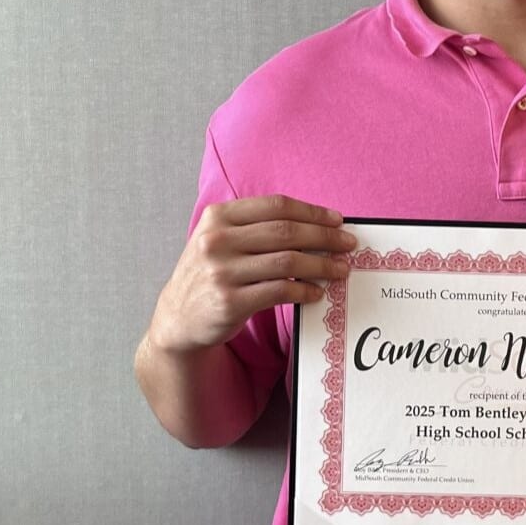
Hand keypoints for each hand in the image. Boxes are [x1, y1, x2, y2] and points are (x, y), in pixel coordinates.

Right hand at [147, 194, 356, 355]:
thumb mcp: (219, 240)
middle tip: (348, 244)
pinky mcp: (230, 302)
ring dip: (322, 265)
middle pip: (286, 232)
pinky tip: (317, 292)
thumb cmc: (209, 275)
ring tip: (340, 270)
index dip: (311, 211)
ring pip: (288, 262)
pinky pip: (279, 291)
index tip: (337, 220)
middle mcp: (217, 240)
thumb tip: (314, 226)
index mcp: (218, 217)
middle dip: (324, 237)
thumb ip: (255, 229)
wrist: (177, 319)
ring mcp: (221, 272)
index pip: (275, 206)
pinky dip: (305, 290)